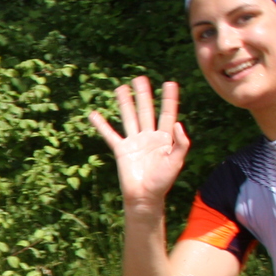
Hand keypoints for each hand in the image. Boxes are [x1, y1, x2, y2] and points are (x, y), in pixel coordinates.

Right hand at [88, 77, 189, 216]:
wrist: (144, 196)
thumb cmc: (162, 181)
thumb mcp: (176, 162)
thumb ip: (180, 143)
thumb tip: (179, 124)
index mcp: (164, 138)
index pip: (167, 114)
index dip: (169, 99)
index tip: (169, 83)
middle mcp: (149, 136)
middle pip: (146, 111)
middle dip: (143, 95)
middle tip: (140, 78)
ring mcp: (134, 142)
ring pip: (129, 117)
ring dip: (125, 103)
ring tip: (121, 88)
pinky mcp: (121, 150)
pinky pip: (110, 134)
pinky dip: (102, 125)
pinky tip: (94, 115)